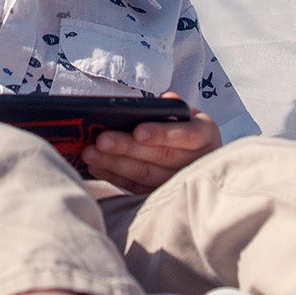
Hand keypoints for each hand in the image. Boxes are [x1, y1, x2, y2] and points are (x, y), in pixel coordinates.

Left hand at [80, 95, 222, 193]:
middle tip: (101, 140)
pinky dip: (114, 176)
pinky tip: (96, 166)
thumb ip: (173, 107)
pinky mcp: (161, 193)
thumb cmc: (186, 127)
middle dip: (128, 148)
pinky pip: (136, 187)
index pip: (185, 135)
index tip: (138, 130)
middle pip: (160, 156)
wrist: (200, 156)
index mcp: (205, 135)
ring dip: (115, 164)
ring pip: (146, 175)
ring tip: (91, 154)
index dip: (161, 133)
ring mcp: (178, 181)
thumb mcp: (186, 113)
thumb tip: (162, 101)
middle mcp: (197, 161)